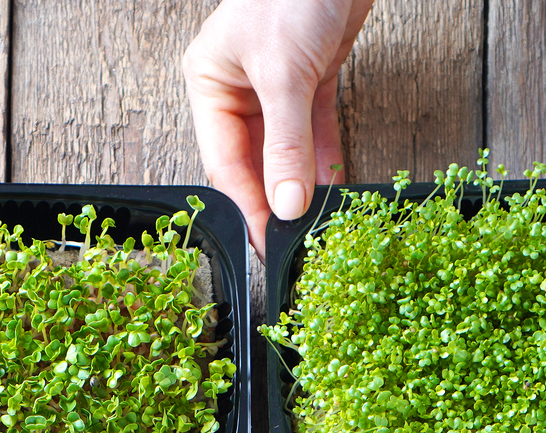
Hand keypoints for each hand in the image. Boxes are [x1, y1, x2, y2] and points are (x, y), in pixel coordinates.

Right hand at [182, 0, 374, 256]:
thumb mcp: (285, 75)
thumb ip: (287, 145)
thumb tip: (286, 204)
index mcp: (210, 83)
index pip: (225, 163)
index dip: (246, 206)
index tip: (266, 243)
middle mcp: (238, 88)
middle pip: (254, 162)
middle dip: (276, 199)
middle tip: (294, 241)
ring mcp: (276, 85)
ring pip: (286, 150)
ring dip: (302, 184)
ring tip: (317, 223)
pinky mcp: (311, 78)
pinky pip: (314, 132)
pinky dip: (325, 159)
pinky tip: (334, 190)